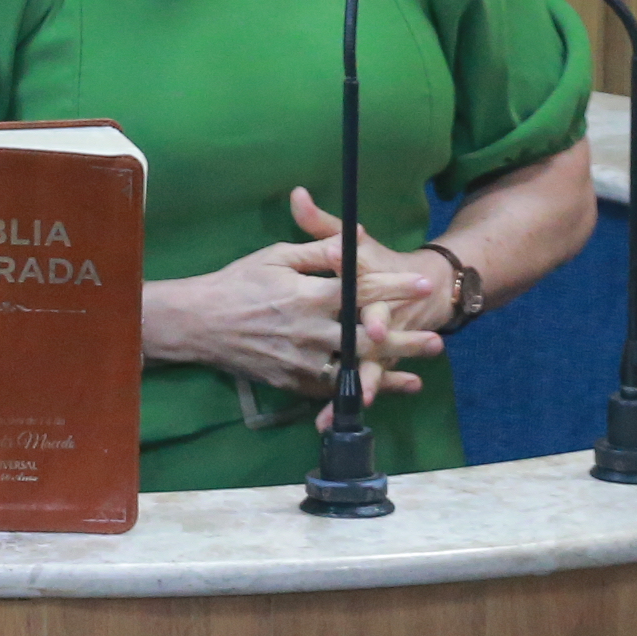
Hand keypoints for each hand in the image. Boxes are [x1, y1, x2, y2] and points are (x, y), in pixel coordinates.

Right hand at [138, 192, 445, 404]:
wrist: (201, 323)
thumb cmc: (239, 282)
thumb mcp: (276, 257)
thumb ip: (316, 251)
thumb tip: (347, 242)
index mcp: (308, 296)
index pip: (361, 291)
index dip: (394, 288)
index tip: (422, 286)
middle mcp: (310, 332)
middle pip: (365, 339)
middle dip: (403, 341)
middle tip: (436, 341)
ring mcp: (302, 362)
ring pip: (353, 371)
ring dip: (387, 374)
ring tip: (419, 376)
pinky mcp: (292, 383)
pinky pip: (330, 391)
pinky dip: (356, 392)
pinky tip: (380, 393)